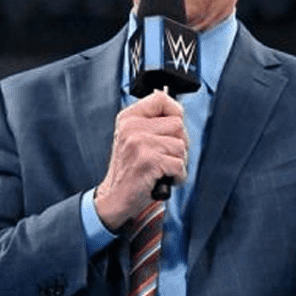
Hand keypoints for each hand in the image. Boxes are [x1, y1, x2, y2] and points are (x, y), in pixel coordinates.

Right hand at [94, 90, 187, 230]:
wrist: (114, 197)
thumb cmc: (129, 169)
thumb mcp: (133, 138)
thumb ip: (152, 123)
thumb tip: (177, 112)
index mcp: (129, 118)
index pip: (160, 98)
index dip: (174, 111)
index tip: (172, 127)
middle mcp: (132, 127)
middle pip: (178, 124)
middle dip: (179, 143)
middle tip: (165, 156)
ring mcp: (139, 143)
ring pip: (181, 146)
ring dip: (179, 162)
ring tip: (162, 169)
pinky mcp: (148, 161)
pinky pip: (179, 164)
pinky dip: (178, 176)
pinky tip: (164, 178)